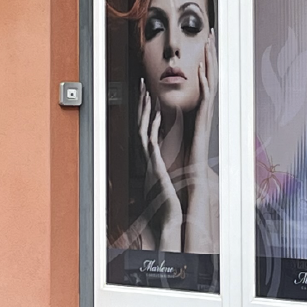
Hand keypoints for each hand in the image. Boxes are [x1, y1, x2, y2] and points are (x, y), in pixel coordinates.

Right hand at [139, 80, 181, 250]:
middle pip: (140, 125)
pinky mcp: (155, 166)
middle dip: (141, 104)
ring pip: (142, 130)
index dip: (144, 112)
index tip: (147, 96)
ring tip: (148, 93)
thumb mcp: (164, 181)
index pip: (144, 130)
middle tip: (142, 85)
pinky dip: (153, 127)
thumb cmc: (167, 205)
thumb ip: (160, 170)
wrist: (167, 221)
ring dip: (145, 111)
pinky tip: (158, 115)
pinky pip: (151, 142)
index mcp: (149, 160)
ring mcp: (149, 162)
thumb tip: (161, 162)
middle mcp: (146, 159)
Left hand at [189, 28, 217, 170]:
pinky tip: (199, 69)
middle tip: (211, 33)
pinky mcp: (204, 118)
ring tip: (208, 43)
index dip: (205, 58)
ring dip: (209, 61)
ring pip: (211, 80)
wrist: (192, 168)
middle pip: (211, 72)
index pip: (205, 75)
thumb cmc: (186, 149)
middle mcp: (207, 104)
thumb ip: (176, 111)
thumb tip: (167, 101)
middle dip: (211, 52)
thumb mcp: (178, 124)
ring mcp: (208, 110)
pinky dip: (203, 81)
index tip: (205, 41)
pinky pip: (206, 96)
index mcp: (202, 104)